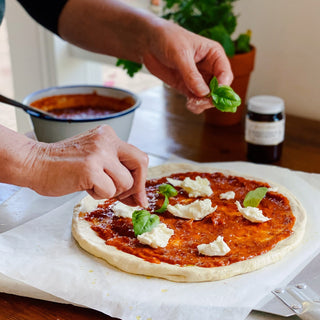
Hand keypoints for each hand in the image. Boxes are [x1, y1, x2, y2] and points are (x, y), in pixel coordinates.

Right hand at [26, 125, 148, 206]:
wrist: (34, 163)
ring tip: (93, 185)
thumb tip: (139, 197)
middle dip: (137, 186)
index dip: (142, 178)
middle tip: (128, 199)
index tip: (139, 196)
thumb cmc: (63, 165)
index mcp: (109, 136)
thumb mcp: (95, 160)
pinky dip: (98, 195)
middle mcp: (106, 140)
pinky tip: (85, 186)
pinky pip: (109, 191)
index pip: (139, 157)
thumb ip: (116, 171)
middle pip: (140, 163)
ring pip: (125, 182)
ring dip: (111, 192)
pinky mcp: (90, 169)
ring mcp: (98, 153)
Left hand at [143, 19, 232, 112]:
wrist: (149, 42)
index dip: (222, 86)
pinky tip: (189, 104)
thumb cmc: (167, 39)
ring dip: (203, 103)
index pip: (225, 74)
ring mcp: (199, 79)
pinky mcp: (187, 87)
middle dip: (212, 98)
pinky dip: (195, 105)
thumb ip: (191, 74)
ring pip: (208, 97)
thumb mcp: (180, 54)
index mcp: (214, 55)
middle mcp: (209, 68)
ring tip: (192, 103)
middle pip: (218, 89)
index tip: (213, 94)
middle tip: (201, 102)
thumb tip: (203, 92)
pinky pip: (196, 100)